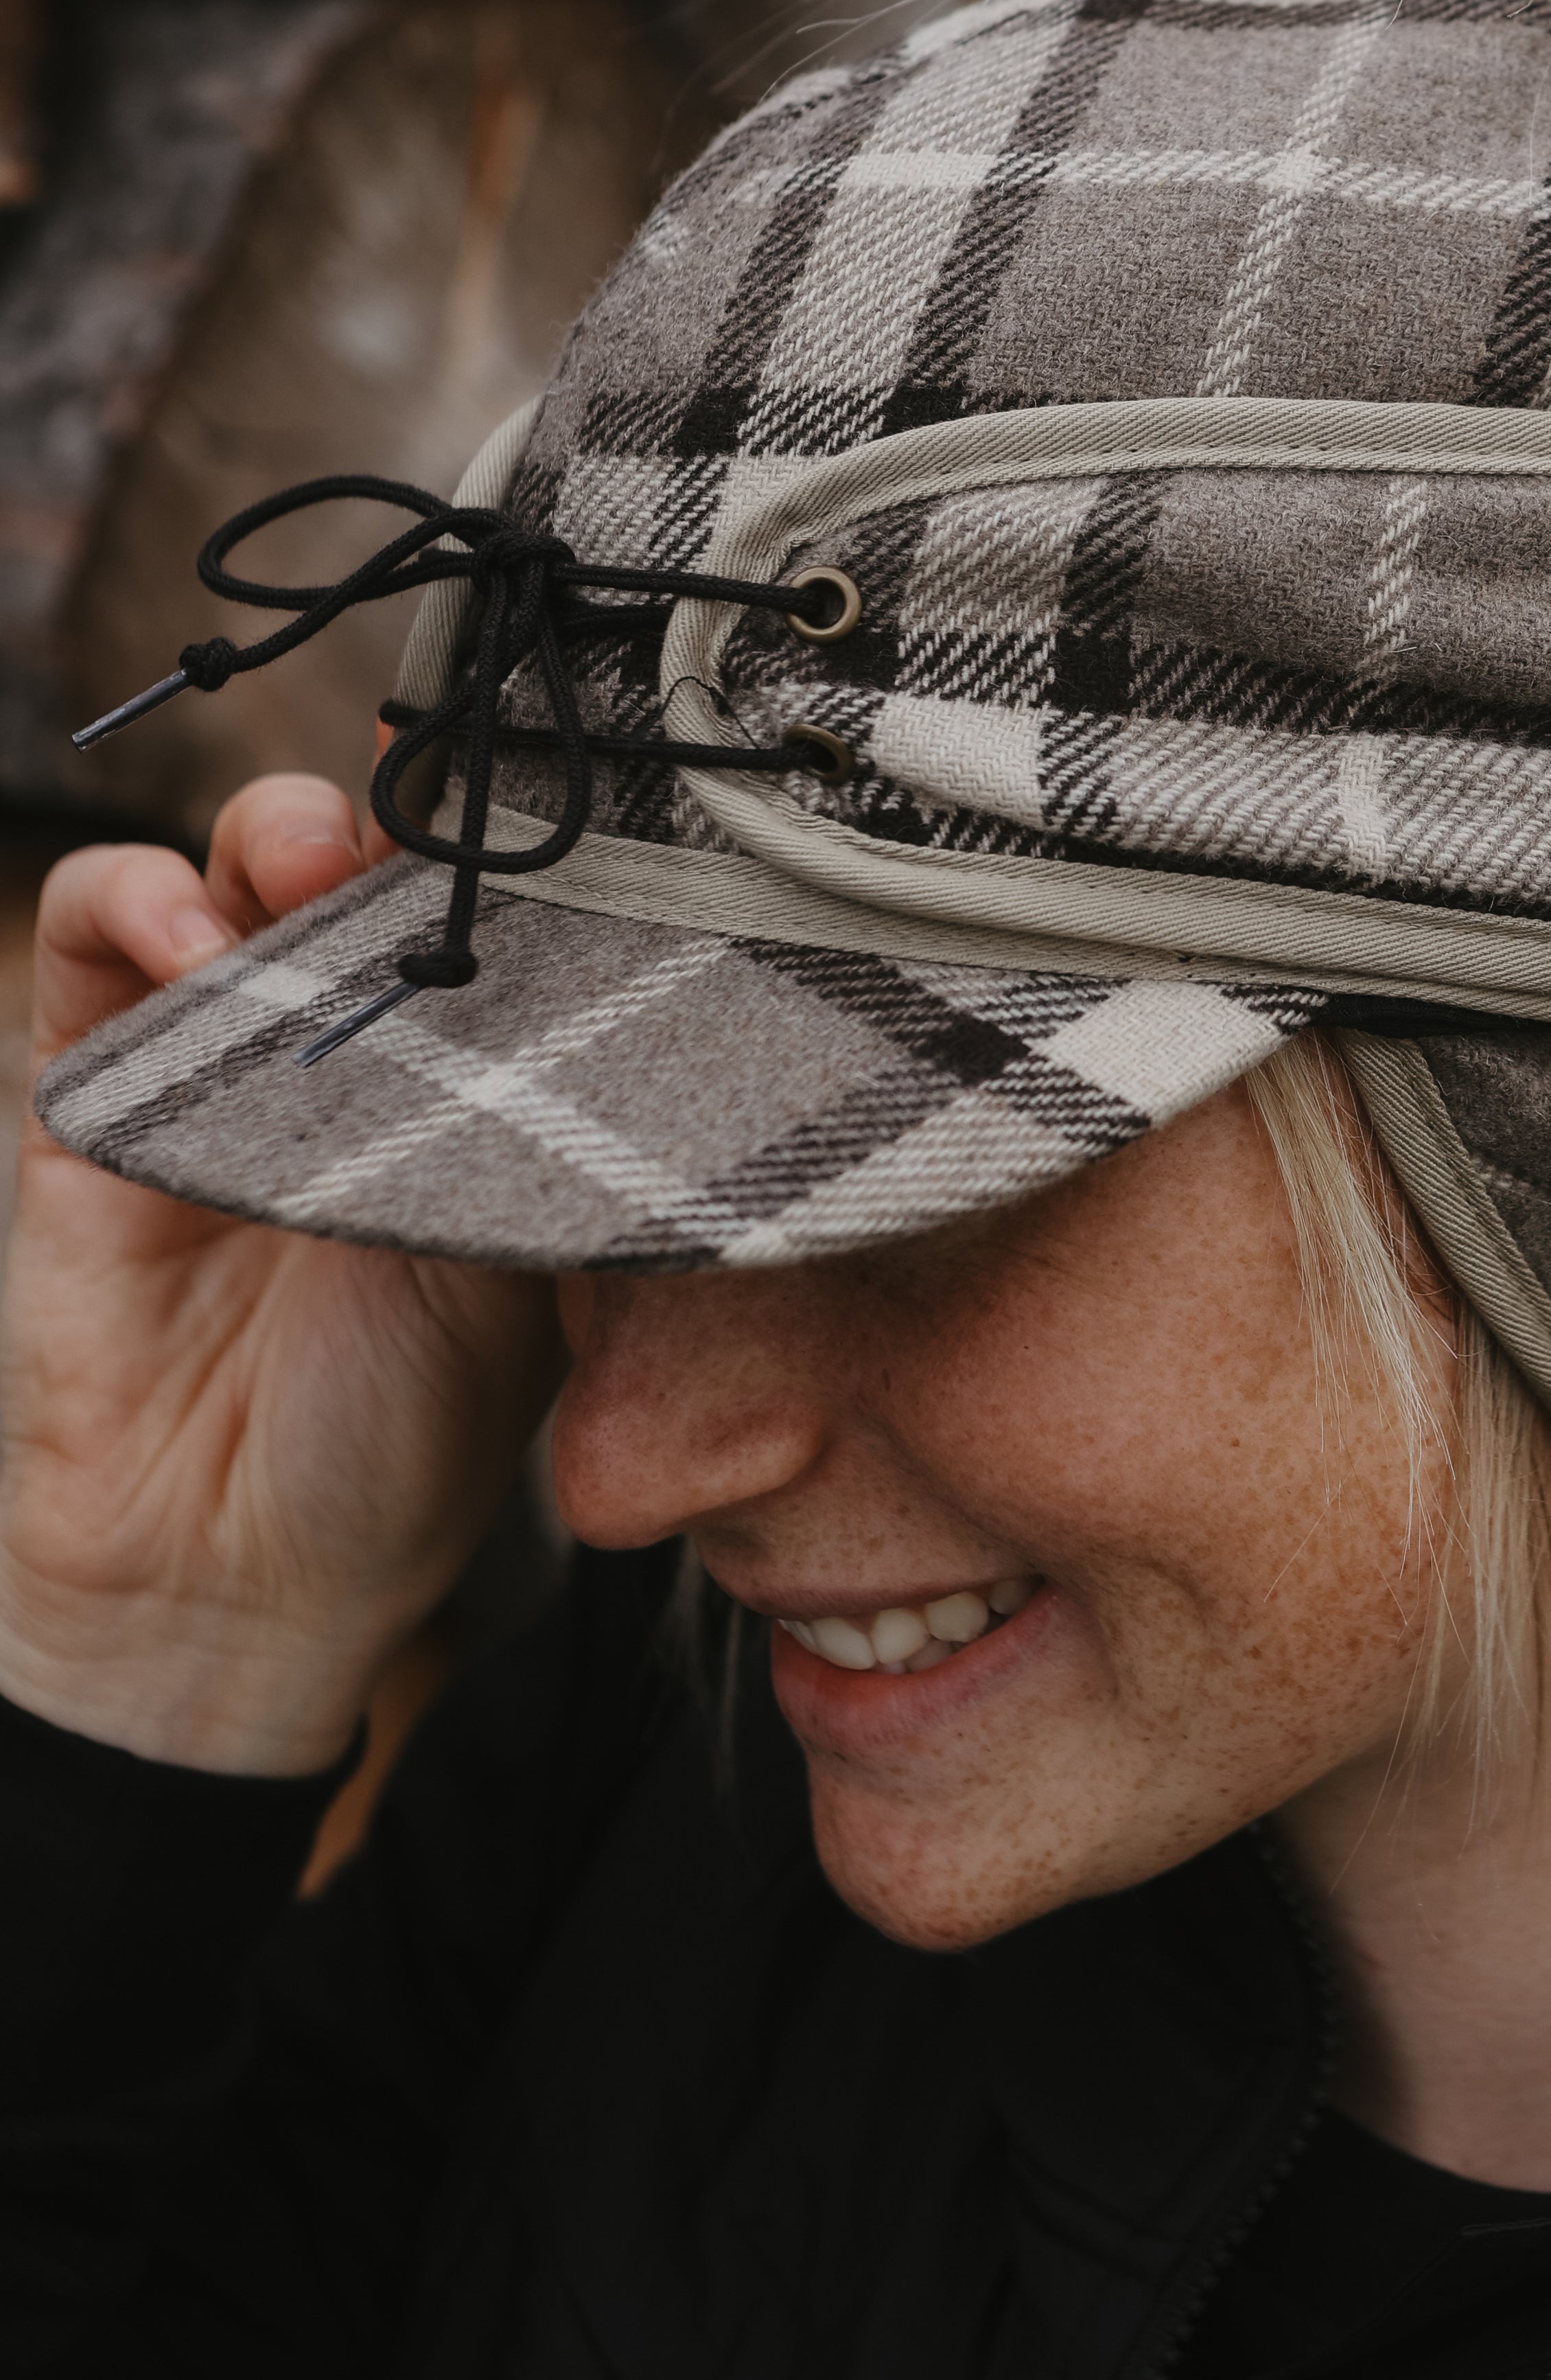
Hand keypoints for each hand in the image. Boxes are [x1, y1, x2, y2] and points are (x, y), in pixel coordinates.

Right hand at [0, 777, 559, 1772]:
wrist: (238, 1583)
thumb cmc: (402, 1439)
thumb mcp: (523, 1266)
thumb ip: (540, 1122)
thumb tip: (629, 982)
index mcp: (467, 1074)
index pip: (483, 908)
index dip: (503, 840)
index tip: (542, 797)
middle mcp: (348, 1045)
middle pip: (357, 859)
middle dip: (387, 818)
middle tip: (419, 833)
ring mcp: (216, 1056)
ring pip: (226, 867)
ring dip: (268, 834)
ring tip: (303, 866)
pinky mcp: (93, 1087)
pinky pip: (95, 943)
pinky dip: (135, 905)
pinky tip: (188, 939)